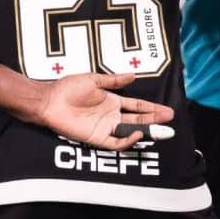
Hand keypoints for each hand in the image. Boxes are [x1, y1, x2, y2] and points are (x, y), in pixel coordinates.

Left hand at [34, 72, 174, 149]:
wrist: (50, 100)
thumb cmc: (68, 88)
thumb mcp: (93, 80)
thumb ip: (113, 80)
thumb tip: (133, 76)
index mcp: (111, 101)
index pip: (136, 106)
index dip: (151, 108)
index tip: (167, 110)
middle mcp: (111, 116)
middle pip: (137, 120)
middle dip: (154, 120)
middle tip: (169, 120)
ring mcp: (105, 127)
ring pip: (130, 132)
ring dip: (145, 131)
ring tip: (160, 129)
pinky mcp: (96, 138)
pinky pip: (115, 142)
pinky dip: (127, 140)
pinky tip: (137, 133)